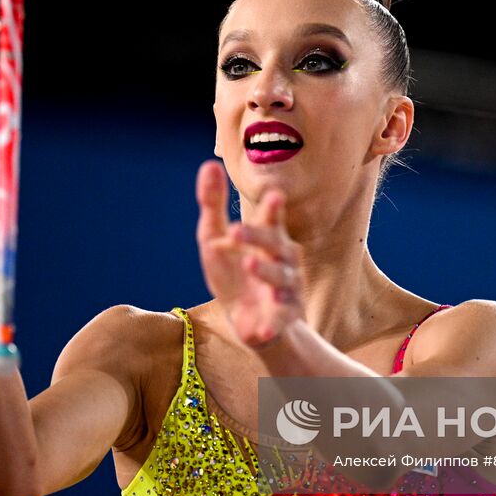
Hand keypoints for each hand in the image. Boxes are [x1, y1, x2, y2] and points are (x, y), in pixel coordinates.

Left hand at [195, 160, 304, 347]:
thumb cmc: (236, 274)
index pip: (272, 219)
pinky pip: (281, 320)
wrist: (253, 323)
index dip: (272, 208)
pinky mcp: (284, 316)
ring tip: (250, 264)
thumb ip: (213, 204)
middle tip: (235, 231)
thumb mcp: (216, 240)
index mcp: (268, 238)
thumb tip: (209, 164)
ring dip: (266, 271)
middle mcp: (283, 259)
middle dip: (258, 237)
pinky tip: (263, 331)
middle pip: (275, 244)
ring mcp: (286, 288)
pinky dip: (272, 325)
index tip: (273, 195)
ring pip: (281, 277)